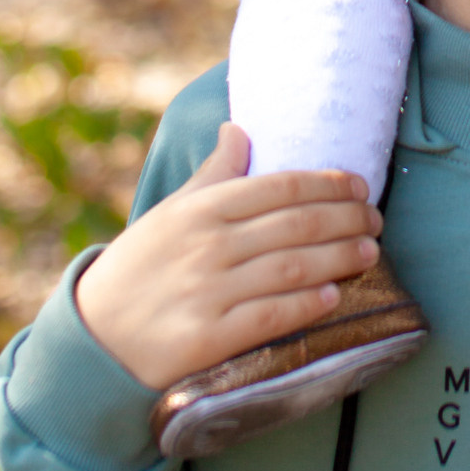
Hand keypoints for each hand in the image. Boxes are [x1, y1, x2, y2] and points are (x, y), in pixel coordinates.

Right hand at [73, 123, 381, 391]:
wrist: (94, 340)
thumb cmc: (138, 270)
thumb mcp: (169, 214)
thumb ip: (212, 176)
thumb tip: (240, 130)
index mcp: (200, 209)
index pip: (279, 187)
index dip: (327, 183)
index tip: (359, 185)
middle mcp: (208, 246)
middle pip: (295, 225)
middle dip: (345, 219)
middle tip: (375, 220)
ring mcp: (209, 292)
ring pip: (292, 268)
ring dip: (339, 257)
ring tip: (369, 252)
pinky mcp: (209, 339)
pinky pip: (270, 317)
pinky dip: (306, 304)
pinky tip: (332, 295)